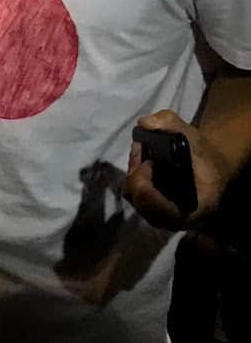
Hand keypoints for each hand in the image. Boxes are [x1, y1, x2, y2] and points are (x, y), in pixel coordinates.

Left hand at [124, 110, 229, 229]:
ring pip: (135, 200)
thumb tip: (144, 123)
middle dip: (136, 176)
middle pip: (143, 206)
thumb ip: (169, 122)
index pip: (166, 213)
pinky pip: (133, 196)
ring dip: (132, 174)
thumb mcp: (192, 133)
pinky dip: (131, 176)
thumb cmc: (202, 153)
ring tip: (140, 152)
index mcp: (198, 208)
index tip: (150, 163)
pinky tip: (137, 159)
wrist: (210, 164)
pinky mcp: (152, 208)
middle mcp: (179, 219)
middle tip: (141, 151)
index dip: (149, 190)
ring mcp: (163, 216)